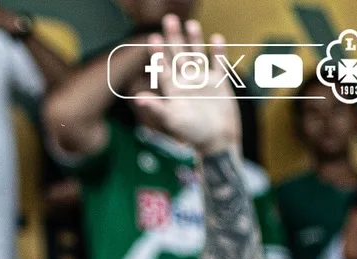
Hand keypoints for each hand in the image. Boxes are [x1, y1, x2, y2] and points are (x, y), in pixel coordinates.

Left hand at [130, 16, 240, 157]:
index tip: (152, 38)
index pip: (163, 69)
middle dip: (173, 39)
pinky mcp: (219, 82)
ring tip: (189, 24)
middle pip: (178, 56)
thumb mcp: (172, 120)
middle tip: (168, 19)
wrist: (216, 141)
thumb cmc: (192, 134)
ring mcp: (203, 81)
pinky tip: (215, 37)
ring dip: (193, 40)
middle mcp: (186, 83)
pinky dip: (217, 50)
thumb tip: (137, 98)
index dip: (158, 54)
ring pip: (197, 55)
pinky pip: (218, 62)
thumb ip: (156, 107)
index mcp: (173, 91)